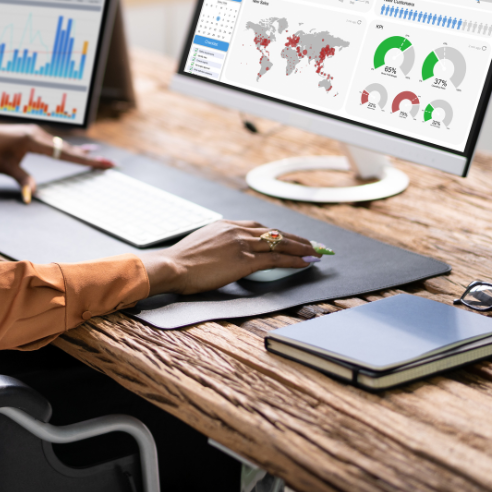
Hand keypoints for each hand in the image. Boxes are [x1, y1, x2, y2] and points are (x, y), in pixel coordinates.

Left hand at [0, 121, 113, 200]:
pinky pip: (55, 143)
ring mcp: (35, 132)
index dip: (85, 160)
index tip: (103, 162)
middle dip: (89, 158)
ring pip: (62, 145)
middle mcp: (37, 133)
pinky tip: (80, 148)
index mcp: (33, 140)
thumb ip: (22, 179)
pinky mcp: (31, 134)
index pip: (65, 153)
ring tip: (100, 158)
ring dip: (80, 153)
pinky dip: (68, 148)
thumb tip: (31, 196)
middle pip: (68, 148)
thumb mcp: (5, 167)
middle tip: (110, 164)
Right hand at [141, 220, 318, 295]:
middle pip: (275, 233)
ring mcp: (241, 244)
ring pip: (280, 244)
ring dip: (302, 248)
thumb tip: (224, 254)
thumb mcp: (202, 245)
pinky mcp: (244, 260)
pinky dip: (295, 260)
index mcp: (225, 225)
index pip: (259, 228)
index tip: (289, 238)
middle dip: (297, 239)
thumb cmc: (182, 262)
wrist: (173, 266)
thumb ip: (217, 244)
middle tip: (314, 244)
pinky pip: (276, 259)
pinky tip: (306, 262)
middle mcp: (236, 230)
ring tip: (317, 252)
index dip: (278, 233)